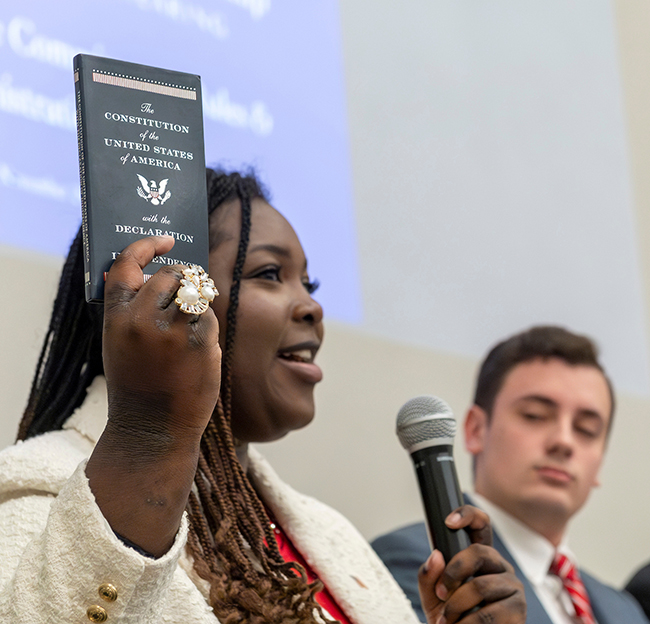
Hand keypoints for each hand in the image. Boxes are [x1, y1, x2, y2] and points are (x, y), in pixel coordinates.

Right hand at [102, 236, 220, 439]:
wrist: (151, 431)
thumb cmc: (138, 387)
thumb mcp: (121, 344)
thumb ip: (135, 312)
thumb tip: (163, 280)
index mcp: (116, 318)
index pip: (126, 265)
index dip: (146, 246)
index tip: (165, 240)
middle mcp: (141, 319)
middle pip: (171, 274)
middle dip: (184, 278)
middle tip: (188, 290)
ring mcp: (171, 331)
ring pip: (194, 292)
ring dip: (197, 302)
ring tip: (190, 324)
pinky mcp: (199, 343)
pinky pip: (209, 317)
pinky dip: (207, 327)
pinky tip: (198, 348)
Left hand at [418, 506, 525, 622]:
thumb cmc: (451, 618)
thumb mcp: (433, 597)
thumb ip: (429, 577)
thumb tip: (436, 556)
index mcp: (480, 558)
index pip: (481, 525)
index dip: (467, 515)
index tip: (448, 522)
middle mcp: (499, 566)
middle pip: (478, 551)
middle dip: (453, 573)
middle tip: (441, 593)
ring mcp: (512, 586)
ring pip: (480, 585)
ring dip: (456, 606)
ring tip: (446, 621)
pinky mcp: (518, 610)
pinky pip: (488, 613)